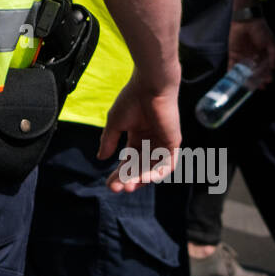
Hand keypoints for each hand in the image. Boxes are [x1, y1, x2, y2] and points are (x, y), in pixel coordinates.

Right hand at [97, 70, 181, 192]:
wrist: (150, 86)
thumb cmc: (131, 100)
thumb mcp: (115, 123)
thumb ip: (109, 141)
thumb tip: (101, 158)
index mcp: (137, 136)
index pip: (128, 160)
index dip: (119, 173)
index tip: (109, 185)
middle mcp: (151, 141)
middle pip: (139, 167)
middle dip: (128, 179)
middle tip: (116, 189)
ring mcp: (162, 143)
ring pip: (152, 169)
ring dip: (141, 179)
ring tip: (129, 186)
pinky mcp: (173, 142)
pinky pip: (168, 164)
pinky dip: (158, 173)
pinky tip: (146, 178)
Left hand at [228, 19, 274, 86]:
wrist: (246, 20)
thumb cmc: (260, 30)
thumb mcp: (272, 42)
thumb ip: (274, 54)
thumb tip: (274, 67)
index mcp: (263, 55)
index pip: (265, 68)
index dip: (266, 75)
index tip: (268, 81)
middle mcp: (253, 57)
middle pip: (255, 72)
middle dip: (257, 79)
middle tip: (259, 85)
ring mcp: (243, 56)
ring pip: (244, 71)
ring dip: (245, 79)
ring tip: (248, 86)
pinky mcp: (233, 54)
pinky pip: (232, 65)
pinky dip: (232, 73)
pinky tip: (234, 81)